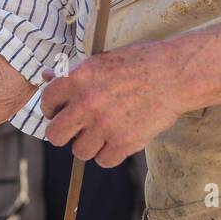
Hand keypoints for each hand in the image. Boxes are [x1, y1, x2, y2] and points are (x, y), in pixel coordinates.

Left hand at [40, 41, 185, 167]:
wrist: (174, 74)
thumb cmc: (140, 62)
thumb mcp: (102, 59)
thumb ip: (74, 73)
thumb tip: (47, 75)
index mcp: (78, 77)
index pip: (46, 101)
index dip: (52, 108)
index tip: (60, 111)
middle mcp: (87, 102)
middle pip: (55, 135)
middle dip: (64, 133)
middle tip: (77, 128)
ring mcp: (105, 125)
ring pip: (79, 151)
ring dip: (89, 144)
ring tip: (104, 132)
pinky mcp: (124, 142)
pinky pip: (104, 160)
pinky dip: (110, 153)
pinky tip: (119, 139)